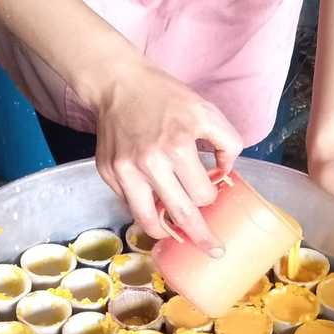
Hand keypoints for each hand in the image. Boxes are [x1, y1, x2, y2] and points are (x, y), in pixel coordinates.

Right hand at [86, 62, 242, 253]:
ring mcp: (125, 170)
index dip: (210, 198)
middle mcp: (150, 162)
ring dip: (166, 232)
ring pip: (148, 220)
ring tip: (174, 235)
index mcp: (179, 146)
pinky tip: (151, 203)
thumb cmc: (166, 97)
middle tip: (212, 249)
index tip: (210, 196)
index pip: (203, 194)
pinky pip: (129, 204)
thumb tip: (227, 175)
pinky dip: (142, 208)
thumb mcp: (206, 111)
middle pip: (180, 215)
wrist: (119, 84)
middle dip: (200, 236)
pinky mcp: (107, 172)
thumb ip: (227, 142)